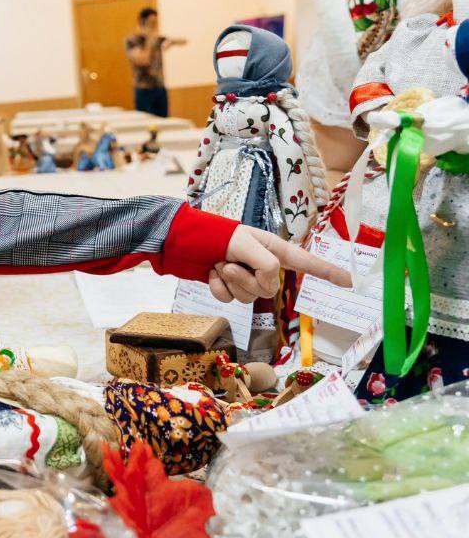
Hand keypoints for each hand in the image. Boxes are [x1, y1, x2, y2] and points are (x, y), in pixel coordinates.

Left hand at [208, 226, 350, 302]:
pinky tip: (210, 273)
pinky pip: (228, 300)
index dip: (329, 272)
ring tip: (220, 263)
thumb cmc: (219, 236)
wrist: (187, 242)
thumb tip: (270, 281)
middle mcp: (265, 267)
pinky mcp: (231, 289)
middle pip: (269, 289)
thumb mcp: (248, 243)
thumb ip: (267, 264)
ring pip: (247, 298)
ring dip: (229, 281)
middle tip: (229, 262)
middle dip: (245, 278)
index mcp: (275, 251)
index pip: (308, 264)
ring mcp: (248, 280)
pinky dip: (216, 287)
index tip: (349, 281)